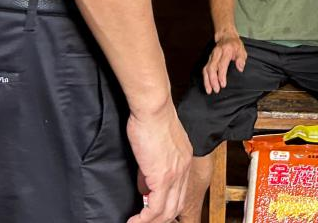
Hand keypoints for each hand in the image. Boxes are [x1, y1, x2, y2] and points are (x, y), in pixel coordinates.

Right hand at [126, 101, 191, 222]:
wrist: (153, 106)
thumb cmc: (151, 117)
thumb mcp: (156, 144)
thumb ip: (153, 166)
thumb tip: (146, 186)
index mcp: (184, 159)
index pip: (179, 191)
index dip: (166, 204)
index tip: (151, 210)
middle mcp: (184, 169)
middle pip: (176, 206)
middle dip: (160, 218)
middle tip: (144, 220)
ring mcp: (175, 175)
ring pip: (167, 211)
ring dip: (150, 222)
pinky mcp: (162, 177)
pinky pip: (154, 209)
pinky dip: (143, 219)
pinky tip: (133, 221)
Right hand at [203, 34, 247, 93]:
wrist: (226, 36)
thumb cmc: (235, 45)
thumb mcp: (241, 50)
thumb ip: (241, 59)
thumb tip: (240, 68)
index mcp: (226, 50)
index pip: (222, 64)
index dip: (221, 75)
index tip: (223, 84)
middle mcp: (217, 53)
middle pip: (212, 67)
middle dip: (213, 80)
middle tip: (216, 90)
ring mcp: (211, 56)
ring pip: (206, 69)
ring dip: (207, 80)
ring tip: (209, 90)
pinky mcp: (209, 59)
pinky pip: (205, 69)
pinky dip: (205, 78)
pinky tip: (207, 85)